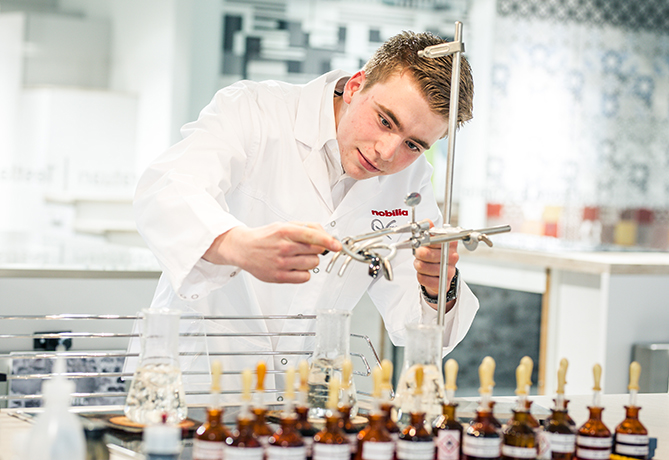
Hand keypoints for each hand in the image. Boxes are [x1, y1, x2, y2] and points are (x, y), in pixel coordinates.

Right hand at [203, 222, 341, 282]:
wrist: (244, 248)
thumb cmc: (265, 237)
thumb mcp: (284, 225)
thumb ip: (306, 228)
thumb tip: (325, 234)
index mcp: (285, 232)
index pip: (313, 236)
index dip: (328, 241)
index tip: (337, 246)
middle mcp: (284, 247)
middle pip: (316, 251)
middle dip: (316, 249)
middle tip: (306, 248)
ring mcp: (281, 263)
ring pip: (312, 264)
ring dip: (310, 261)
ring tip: (298, 257)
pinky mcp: (279, 277)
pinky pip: (305, 277)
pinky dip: (304, 273)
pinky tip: (295, 267)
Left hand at [414, 225, 458, 308]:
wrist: (441, 274)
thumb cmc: (435, 254)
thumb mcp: (433, 239)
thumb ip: (429, 228)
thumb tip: (427, 222)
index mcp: (450, 242)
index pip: (434, 239)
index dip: (423, 241)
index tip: (419, 241)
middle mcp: (452, 256)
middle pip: (426, 254)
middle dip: (418, 253)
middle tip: (418, 253)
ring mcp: (449, 271)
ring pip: (422, 266)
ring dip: (418, 265)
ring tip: (421, 263)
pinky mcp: (443, 283)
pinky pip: (423, 279)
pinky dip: (420, 276)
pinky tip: (424, 273)